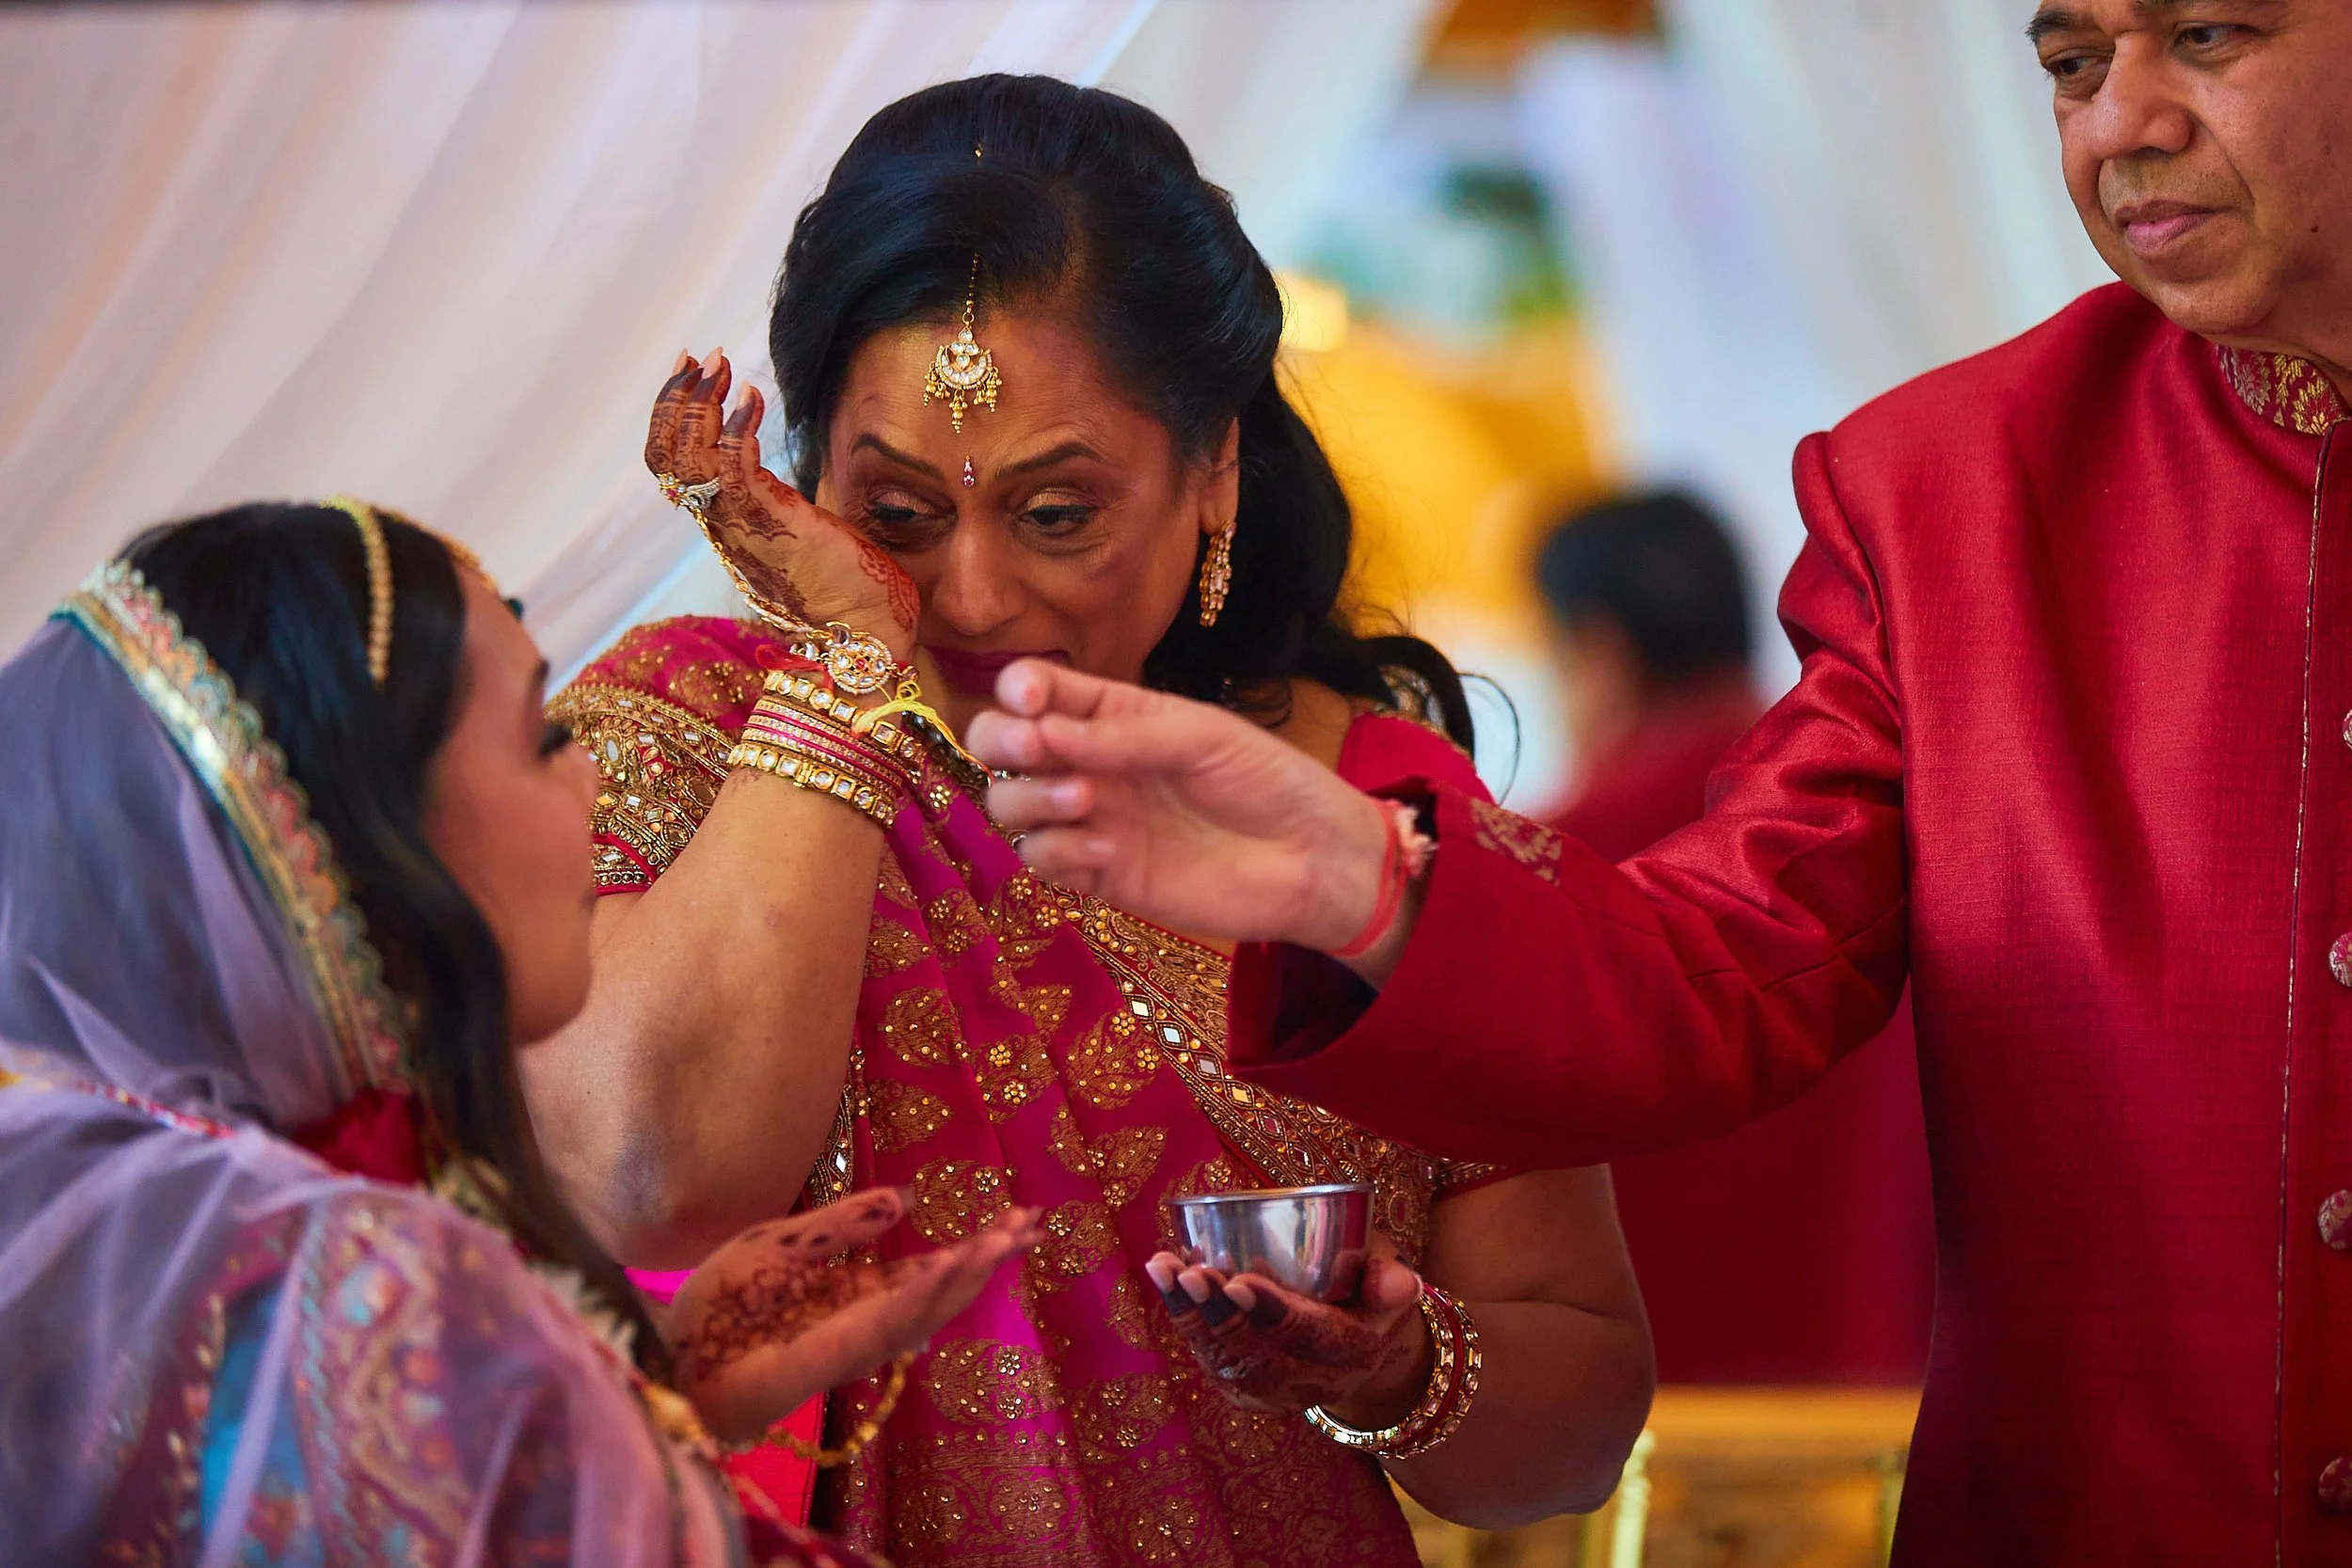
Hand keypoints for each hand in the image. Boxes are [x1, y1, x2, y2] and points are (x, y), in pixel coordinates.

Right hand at [646, 350, 919, 657]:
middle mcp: (724, 528)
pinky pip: (733, 467)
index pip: (676, 468)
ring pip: (688, 459)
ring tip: (720, 363)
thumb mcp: (806, 535)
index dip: (675, 418)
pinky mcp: (770, 525)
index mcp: (730, 527)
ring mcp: (743, 527)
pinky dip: (736, 424)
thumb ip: (784, 506)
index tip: (695, 372)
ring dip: (700, 402)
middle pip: (666, 458)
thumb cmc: (851, 593)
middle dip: (676, 400)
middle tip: (699, 357)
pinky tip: (753, 397)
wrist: (867, 641)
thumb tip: (786, 478)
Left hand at [663, 1187, 1041, 1443]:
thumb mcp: (788, 1242)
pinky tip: (949, 1261)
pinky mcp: (831, 1357)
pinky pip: (885, 1323)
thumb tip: (908, 1197)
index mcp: (858, 1295)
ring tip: (1005, 1236)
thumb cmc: (719, 1305)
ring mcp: (854, 1342)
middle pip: (943, 1290)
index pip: (929, 1271)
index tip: (1020, 1216)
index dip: (974, 1246)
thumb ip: (846, 1225)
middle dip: (990, 1259)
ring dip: (969, 1273)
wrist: (671, 1353)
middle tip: (1036, 1224)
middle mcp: (867, 1321)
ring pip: (926, 1308)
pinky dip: (921, 1293)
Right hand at [968, 660, 1397, 950]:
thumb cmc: (1266, 781)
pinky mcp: (1101, 877)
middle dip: (1001, 740)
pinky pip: (1045, 861)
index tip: (1032, 699)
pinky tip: (1106, 851)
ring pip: (1010, 805)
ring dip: (1028, 798)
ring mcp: (1092, 820)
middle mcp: (1090, 763)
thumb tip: (1045, 732)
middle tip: (1036, 748)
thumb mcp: (1202, 737)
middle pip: (1003, 746)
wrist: (1310, 860)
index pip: (1040, 690)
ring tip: (1084, 801)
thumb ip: (1123, 737)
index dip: (1020, 688)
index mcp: (1114, 714)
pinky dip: (1058, 852)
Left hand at [1144, 1237, 1432, 1422]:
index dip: (1270, 1311)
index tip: (1238, 1280)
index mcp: (1350, 1354)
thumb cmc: (1369, 1298)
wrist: (1355, 1356)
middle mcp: (1306, 1382)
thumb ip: (1392, 1280)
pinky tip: (1164, 1280)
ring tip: (1164, 1268)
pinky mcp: (1242, 1389)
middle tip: (1189, 1271)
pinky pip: (1208, 1356)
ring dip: (1188, 1313)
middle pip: (1253, 1350)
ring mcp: (1269, 1390)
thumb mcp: (1392, 1286)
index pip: (1305, 1336)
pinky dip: (1184, 1319)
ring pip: (1222, 1355)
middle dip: (1216, 1311)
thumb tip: (1400, 1282)